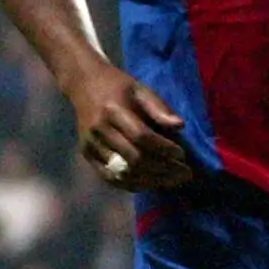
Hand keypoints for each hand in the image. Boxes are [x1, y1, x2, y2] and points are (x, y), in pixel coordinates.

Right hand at [66, 58, 193, 191]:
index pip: (141, 136)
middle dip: (162, 169)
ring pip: (123, 172)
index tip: (182, 154)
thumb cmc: (118, 86)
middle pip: (134, 158)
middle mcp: (99, 130)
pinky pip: (111, 178)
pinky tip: (151, 183)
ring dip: (151, 180)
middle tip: (184, 173)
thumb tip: (180, 126)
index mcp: (112, 110)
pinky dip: (133, 184)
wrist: (84, 84)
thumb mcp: (141, 89)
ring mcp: (91, 145)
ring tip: (172, 181)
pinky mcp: (87, 155)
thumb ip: (159, 108)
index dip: (163, 148)